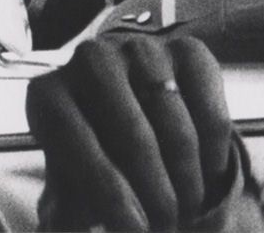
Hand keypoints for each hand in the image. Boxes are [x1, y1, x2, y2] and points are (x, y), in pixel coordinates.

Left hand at [26, 36, 233, 230]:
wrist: (128, 104)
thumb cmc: (93, 150)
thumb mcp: (69, 179)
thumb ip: (67, 206)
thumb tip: (66, 231)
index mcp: (49, 92)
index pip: (76, 141)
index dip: (110, 194)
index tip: (138, 232)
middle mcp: (92, 58)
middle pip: (132, 134)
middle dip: (157, 192)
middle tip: (169, 226)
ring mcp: (142, 48)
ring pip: (175, 123)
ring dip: (188, 178)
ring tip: (190, 210)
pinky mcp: (187, 49)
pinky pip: (209, 106)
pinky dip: (214, 151)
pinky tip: (210, 178)